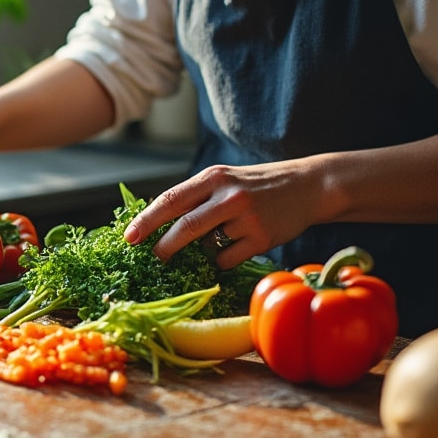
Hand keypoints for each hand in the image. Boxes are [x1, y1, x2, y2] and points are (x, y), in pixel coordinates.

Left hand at [123, 161, 325, 268]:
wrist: (309, 186)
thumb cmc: (257, 185)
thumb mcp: (224, 179)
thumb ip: (195, 196)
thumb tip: (156, 224)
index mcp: (213, 177)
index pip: (170, 200)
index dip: (146, 221)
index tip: (129, 238)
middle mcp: (228, 195)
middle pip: (185, 227)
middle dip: (164, 246)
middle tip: (154, 257)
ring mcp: (246, 218)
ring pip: (207, 246)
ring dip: (204, 249)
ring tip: (220, 236)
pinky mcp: (262, 239)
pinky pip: (226, 259)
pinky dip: (222, 259)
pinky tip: (237, 245)